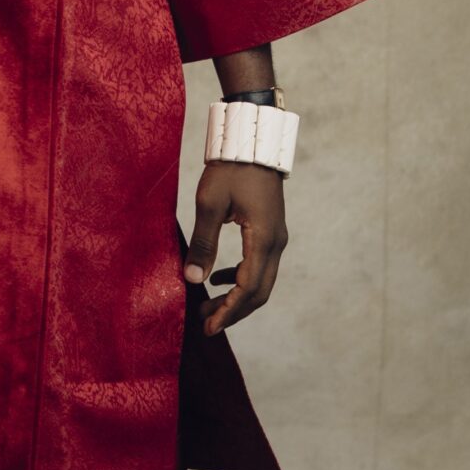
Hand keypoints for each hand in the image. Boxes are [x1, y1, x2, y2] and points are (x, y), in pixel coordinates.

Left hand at [183, 162, 286, 334]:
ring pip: (261, 281)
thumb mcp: (210, 203)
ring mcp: (276, 238)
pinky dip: (241, 279)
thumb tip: (192, 279)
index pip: (248, 288)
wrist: (252, 143)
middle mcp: (276, 243)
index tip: (209, 327)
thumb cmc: (231, 169)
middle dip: (233, 311)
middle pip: (259, 292)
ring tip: (209, 306)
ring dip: (237, 298)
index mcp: (263, 239)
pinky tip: (220, 279)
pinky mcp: (270, 232)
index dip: (229, 311)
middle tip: (206, 323)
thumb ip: (202, 243)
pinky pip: (260, 266)